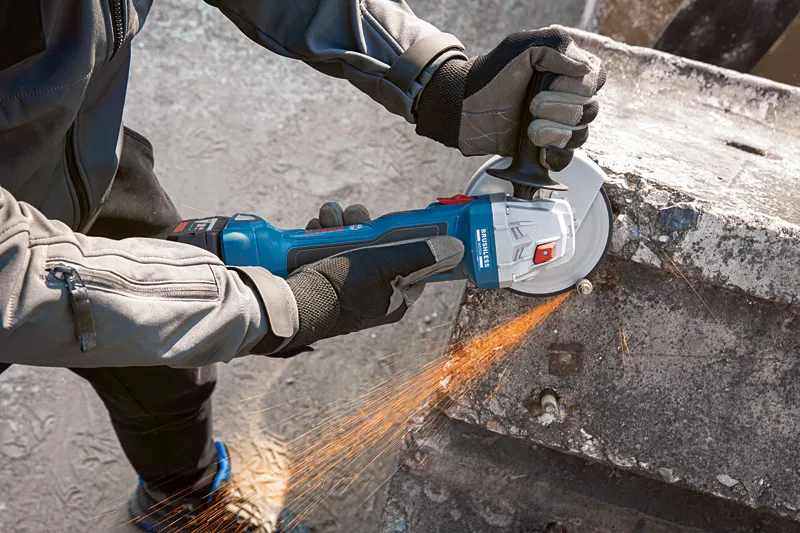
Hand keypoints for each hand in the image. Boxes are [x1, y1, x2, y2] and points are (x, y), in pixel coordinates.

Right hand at [258, 202, 463, 354]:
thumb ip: (422, 254)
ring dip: (338, 223)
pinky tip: (314, 227)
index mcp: (393, 299)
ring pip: (349, 243)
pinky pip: (326, 248)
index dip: (399, 239)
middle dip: (361, 224)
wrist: (292, 303)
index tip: (387, 222)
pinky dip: (320, 234)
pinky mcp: (321, 278)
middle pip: (375, 247)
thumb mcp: (387, 265)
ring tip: (327, 218)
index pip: (408, 262)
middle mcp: (371, 294)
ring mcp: (344, 287)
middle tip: (351, 215)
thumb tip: (457, 248)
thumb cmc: (342, 289)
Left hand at [416, 26, 605, 170]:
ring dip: (556, 132)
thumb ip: (556, 47)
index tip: (547, 82)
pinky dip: (555, 155)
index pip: (595, 79)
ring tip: (530, 128)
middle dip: (561, 109)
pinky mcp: (544, 149)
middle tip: (532, 106)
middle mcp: (568, 98)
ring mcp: (558, 125)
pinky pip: (566, 159)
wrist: (464, 107)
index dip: (576, 85)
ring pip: (580, 135)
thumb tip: (585, 69)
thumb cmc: (490, 75)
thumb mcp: (521, 47)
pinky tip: (539, 149)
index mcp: (568, 70)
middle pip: (590, 110)